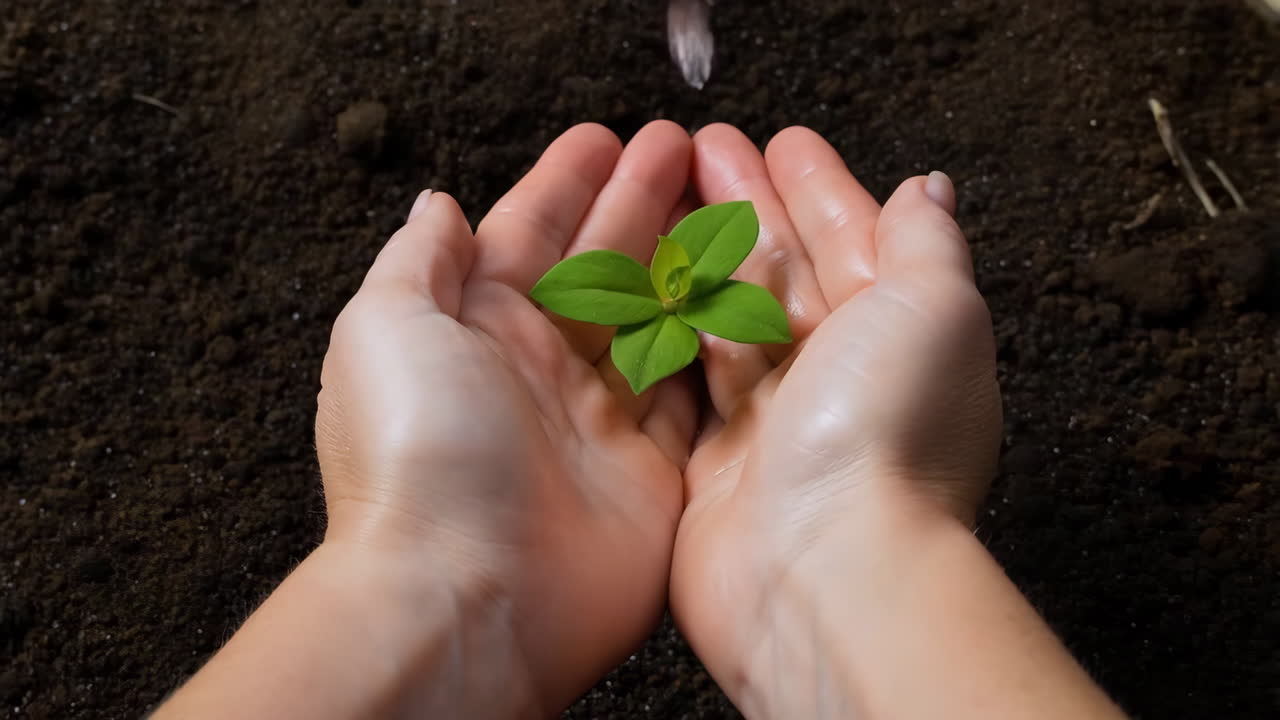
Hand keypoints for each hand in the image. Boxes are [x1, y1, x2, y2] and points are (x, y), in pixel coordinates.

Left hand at [316, 121, 698, 713]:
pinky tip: (743, 295)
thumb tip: (434, 206)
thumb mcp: (383, 330)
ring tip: (726, 202)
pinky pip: (694, 394)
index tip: (606, 139)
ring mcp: (598, 422)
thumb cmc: (414, 461)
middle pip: (603, 267)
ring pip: (654, 320)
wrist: (467, 598)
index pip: (530, 235)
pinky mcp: (651, 473)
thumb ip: (418, 262)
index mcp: (475, 331)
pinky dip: (717, 347)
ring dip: (686, 261)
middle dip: (641, 204)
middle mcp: (538, 372)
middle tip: (684, 150)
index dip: (568, 183)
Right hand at [670, 126, 1002, 691]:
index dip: (817, 188)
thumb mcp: (934, 309)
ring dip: (701, 256)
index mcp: (898, 337)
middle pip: (782, 273)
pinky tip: (643, 285)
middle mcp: (838, 380)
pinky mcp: (713, 463)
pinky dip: (666, 330)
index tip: (783, 144)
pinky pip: (685, 380)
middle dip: (746, 207)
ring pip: (728, 317)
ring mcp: (773, 423)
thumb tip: (929, 191)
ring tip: (665, 198)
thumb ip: (926, 244)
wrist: (824, 573)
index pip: (852, 242)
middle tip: (704, 151)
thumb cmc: (887, 441)